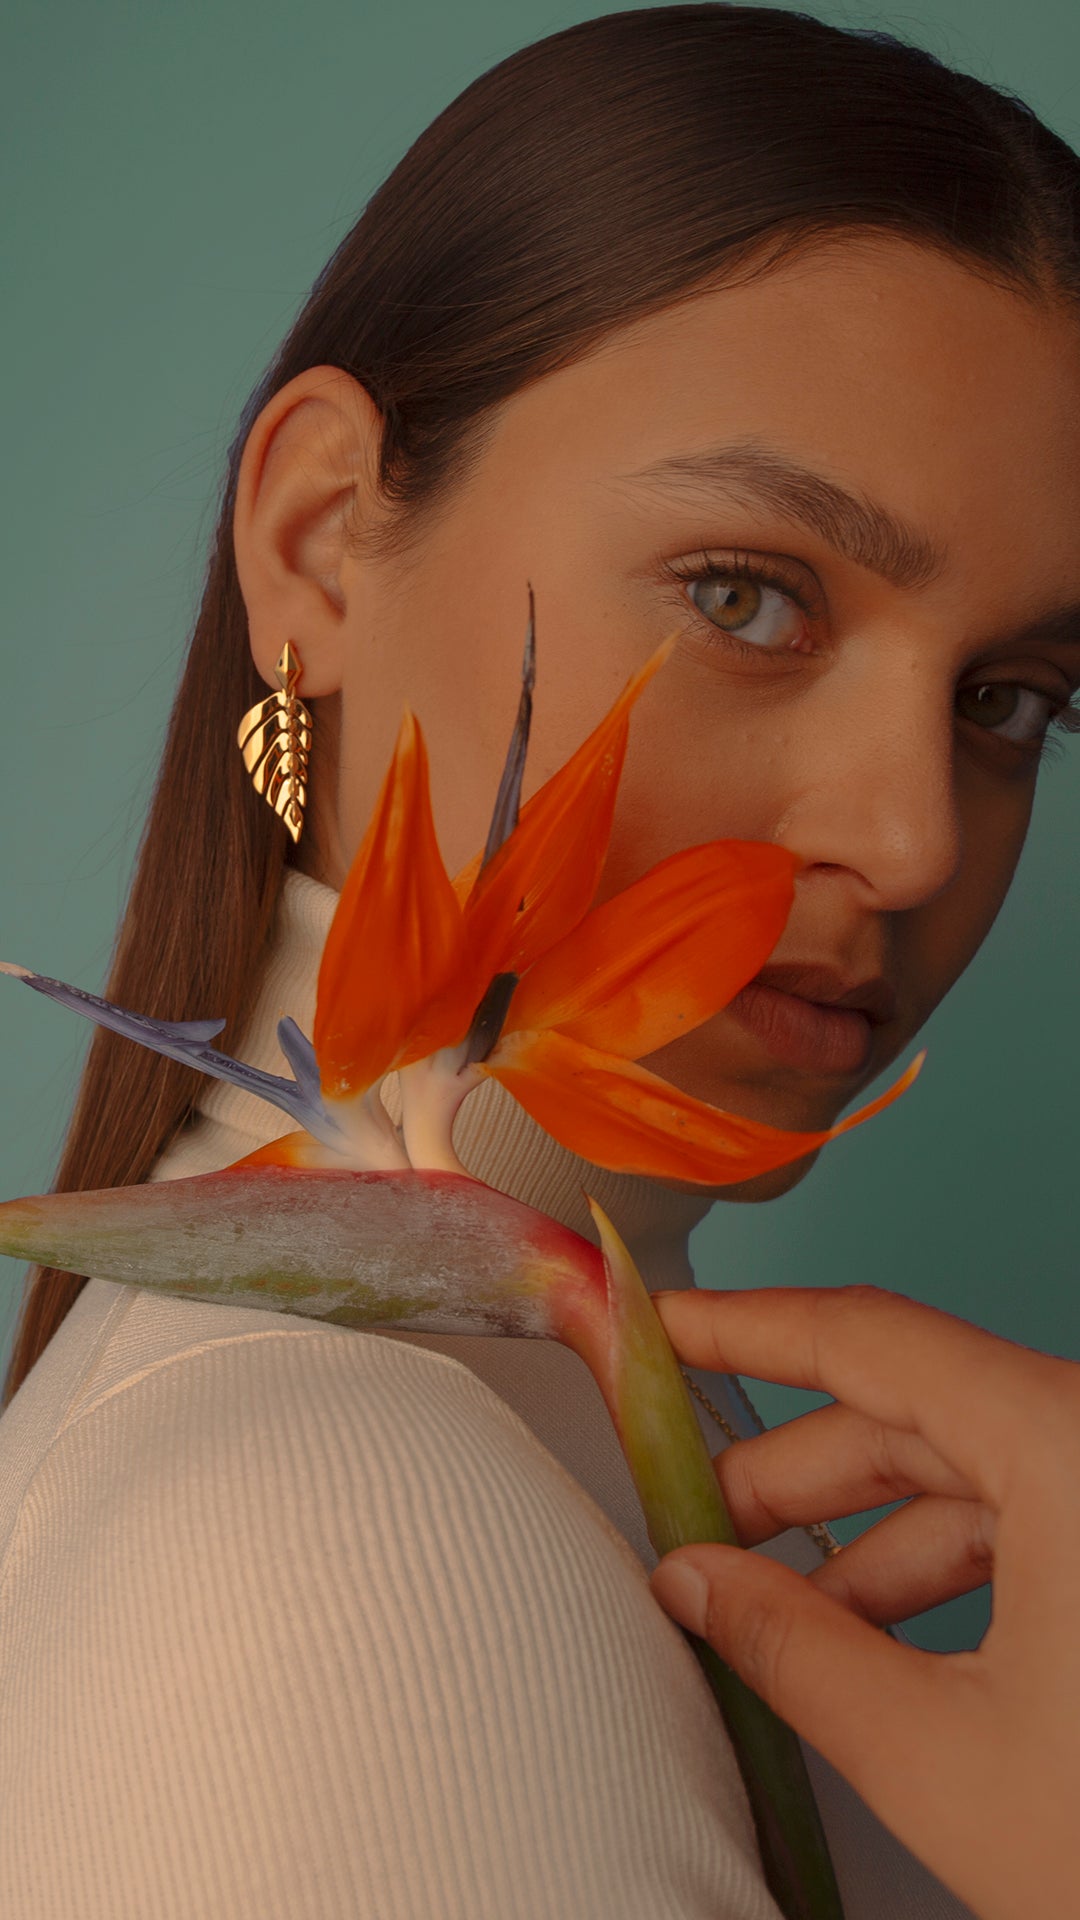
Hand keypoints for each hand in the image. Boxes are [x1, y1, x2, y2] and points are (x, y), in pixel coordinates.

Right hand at [647, 1283, 1079, 1919]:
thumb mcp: (936, 1755)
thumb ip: (790, 1647)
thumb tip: (696, 1583)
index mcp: (1069, 1449)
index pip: (869, 1338)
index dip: (747, 1326)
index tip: (663, 1321)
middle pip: (911, 1409)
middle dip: (790, 1474)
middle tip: (694, 1525)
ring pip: (965, 1469)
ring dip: (859, 1536)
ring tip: (772, 1610)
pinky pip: (1023, 1518)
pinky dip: (938, 1568)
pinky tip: (868, 1638)